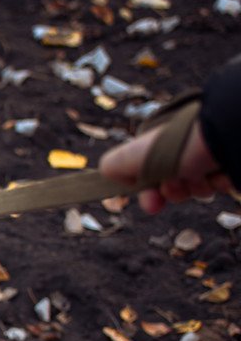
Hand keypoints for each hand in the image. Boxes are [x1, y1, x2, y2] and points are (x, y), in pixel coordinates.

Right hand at [99, 123, 231, 212]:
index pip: (149, 180)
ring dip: (197, 188)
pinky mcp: (228, 163)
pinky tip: (218, 172)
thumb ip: (112, 166)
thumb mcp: (133, 155)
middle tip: (178, 186)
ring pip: (198, 189)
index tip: (152, 205)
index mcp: (159, 148)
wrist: (226, 135)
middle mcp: (182, 152)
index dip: (149, 195)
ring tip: (201, 174)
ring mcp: (207, 159)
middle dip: (175, 191)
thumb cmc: (180, 144)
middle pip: (174, 188)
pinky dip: (218, 182)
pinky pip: (221, 183)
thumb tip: (112, 178)